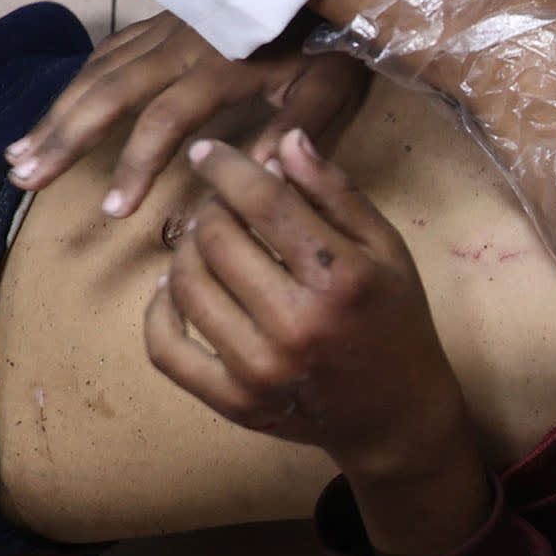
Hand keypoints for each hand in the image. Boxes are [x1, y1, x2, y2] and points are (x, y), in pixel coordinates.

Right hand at [6, 11, 369, 216]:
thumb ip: (297, 130)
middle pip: (109, 94)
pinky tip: (61, 103)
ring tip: (20, 154)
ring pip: (99, 70)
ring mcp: (168, 27)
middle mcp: (182, 44)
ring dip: (57, 112)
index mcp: (221, 66)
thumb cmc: (333, 37)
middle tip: (25, 181)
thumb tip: (258, 175)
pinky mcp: (167, 17)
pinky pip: (110, 47)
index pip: (165, 122)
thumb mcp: (330, 86)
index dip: (136, 166)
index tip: (113, 211)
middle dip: (64, 139)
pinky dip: (80, 77)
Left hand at [145, 131, 468, 479]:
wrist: (397, 416)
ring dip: (185, 252)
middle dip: (211, 209)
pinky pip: (166, 349)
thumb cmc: (398, 323)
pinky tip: (173, 290)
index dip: (227, 167)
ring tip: (205, 244)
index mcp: (340, 280)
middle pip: (217, 239)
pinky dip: (158, 312)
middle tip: (221, 207)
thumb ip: (336, 194)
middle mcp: (296, 325)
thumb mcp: (388, 250)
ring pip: (186, 286)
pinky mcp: (234, 403)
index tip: (207, 152)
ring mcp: (259, 369)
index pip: (264, 203)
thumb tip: (286, 140)